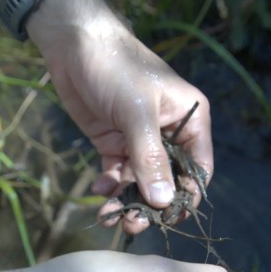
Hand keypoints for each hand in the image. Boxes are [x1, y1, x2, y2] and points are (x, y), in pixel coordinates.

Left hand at [27, 0, 212, 234]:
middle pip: (166, 180)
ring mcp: (139, 139)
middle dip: (149, 204)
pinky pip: (116, 173)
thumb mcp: (137, 114)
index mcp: (190, 120)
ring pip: (138, 181)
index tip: (169, 220)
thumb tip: (164, 202)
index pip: (197, 168)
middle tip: (131, 225)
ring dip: (125, 200)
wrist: (73, 45)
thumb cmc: (116, 69)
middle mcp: (168, 133)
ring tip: (108, 216)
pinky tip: (99, 189)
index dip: (186, 196)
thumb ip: (151, 159)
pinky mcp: (113, 142)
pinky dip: (109, 185)